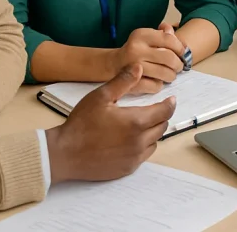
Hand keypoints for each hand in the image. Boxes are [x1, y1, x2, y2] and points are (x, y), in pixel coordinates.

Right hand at [47, 63, 176, 182]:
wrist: (64, 154)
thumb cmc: (81, 124)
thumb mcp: (100, 96)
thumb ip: (123, 81)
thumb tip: (140, 67)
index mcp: (136, 122)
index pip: (165, 112)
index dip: (170, 104)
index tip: (171, 100)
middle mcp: (140, 142)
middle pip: (162, 127)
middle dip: (161, 116)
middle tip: (154, 110)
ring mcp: (134, 158)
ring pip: (154, 142)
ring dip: (152, 132)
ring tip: (141, 124)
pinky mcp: (127, 169)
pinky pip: (143, 156)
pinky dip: (143, 146)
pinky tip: (131, 140)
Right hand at [109, 28, 186, 93]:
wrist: (113, 65)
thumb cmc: (136, 50)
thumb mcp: (146, 37)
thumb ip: (163, 34)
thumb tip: (176, 36)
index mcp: (141, 35)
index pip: (169, 40)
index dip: (180, 48)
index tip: (183, 53)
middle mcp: (136, 49)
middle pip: (169, 58)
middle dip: (178, 64)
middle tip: (178, 67)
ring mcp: (133, 67)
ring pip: (165, 73)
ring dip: (171, 76)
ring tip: (169, 74)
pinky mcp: (132, 83)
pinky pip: (156, 86)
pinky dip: (159, 85)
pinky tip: (156, 81)